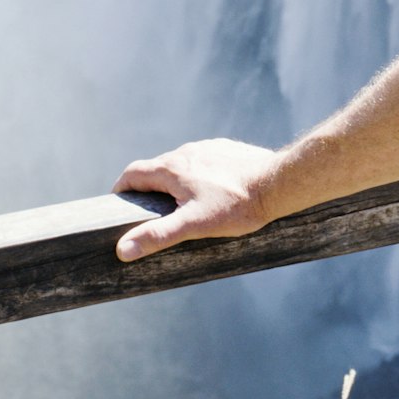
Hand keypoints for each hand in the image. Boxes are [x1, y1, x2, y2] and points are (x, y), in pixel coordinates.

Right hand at [112, 139, 281, 260]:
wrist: (278, 183)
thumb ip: (158, 235)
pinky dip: (200, 177)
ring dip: (175, 183)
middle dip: (149, 190)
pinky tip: (212, 194)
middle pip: (156, 169)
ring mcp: (208, 149)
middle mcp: (187, 152)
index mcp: (172, 168)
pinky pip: (204, 163)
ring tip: (183, 207)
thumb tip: (123, 248)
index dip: (122, 190)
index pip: (132, 173)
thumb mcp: (193, 225)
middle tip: (151, 215)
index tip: (120, 207)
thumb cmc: (237, 205)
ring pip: (182, 166)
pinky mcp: (226, 150)